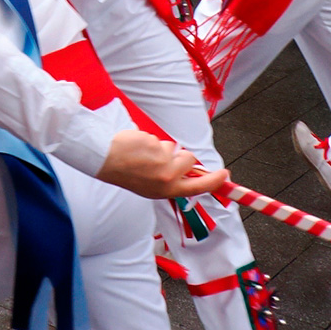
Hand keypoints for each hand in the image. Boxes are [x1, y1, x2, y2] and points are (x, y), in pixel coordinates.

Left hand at [97, 129, 231, 199]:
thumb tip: (191, 172)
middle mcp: (168, 177)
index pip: (199, 187)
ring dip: (162, 148)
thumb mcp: (152, 187)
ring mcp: (162, 161)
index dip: (215, 180)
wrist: (105, 161)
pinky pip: (159, 139)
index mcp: (168, 190)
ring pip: (174, 147)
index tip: (225, 174)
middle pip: (190, 159)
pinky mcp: (155, 145)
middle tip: (160, 159)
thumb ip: (172, 181)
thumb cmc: (128, 173)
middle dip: (180, 156)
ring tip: (143, 155)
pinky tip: (137, 147)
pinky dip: (150, 140)